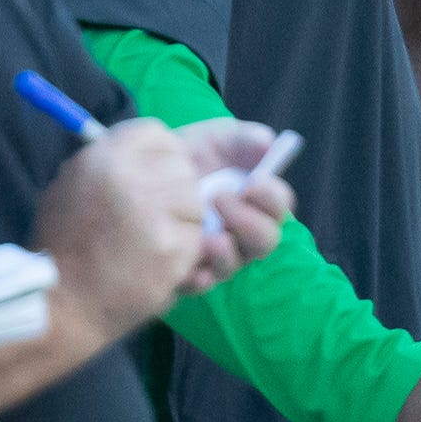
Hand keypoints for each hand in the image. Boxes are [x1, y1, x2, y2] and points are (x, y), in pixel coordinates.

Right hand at [37, 119, 207, 344]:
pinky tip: (155, 264)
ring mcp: (152, 210)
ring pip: (196, 202)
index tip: (154, 177)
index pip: (157, 133)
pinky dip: (184, 253)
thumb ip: (112, 163)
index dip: (161, 156)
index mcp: (102, 155)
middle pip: (184, 167)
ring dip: (182, 224)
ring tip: (149, 243)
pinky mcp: (172, 245)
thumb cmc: (65, 245)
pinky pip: (198, 238)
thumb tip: (154, 148)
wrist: (60, 304)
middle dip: (176, 193)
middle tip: (151, 219)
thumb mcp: (73, 185)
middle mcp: (127, 176)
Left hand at [172, 118, 292, 294]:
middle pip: (266, 240)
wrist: (141, 172)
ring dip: (227, 251)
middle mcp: (243, 232)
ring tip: (208, 235)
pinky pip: (203, 283)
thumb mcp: (213, 139)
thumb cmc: (187, 156)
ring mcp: (219, 254)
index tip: (252, 182)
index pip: (280, 207)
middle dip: (249, 221)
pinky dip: (200, 277)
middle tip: (219, 198)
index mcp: (256, 201)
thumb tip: (268, 142)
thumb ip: (242, 138)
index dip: (272, 198)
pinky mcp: (191, 271)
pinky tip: (190, 265)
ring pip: (237, 264)